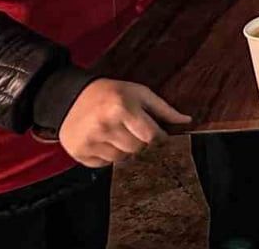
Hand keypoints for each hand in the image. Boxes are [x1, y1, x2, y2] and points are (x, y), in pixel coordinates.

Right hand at [58, 79, 190, 167]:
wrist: (72, 97)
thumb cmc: (112, 94)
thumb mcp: (140, 93)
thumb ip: (164, 109)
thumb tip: (187, 121)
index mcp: (122, 108)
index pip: (152, 136)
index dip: (158, 137)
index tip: (157, 134)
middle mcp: (105, 125)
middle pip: (138, 149)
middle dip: (141, 143)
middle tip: (133, 131)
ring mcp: (90, 140)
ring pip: (122, 159)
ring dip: (125, 150)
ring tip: (118, 134)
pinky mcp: (80, 152)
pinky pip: (105, 164)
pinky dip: (109, 156)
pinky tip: (104, 141)